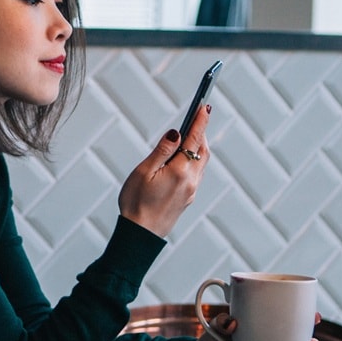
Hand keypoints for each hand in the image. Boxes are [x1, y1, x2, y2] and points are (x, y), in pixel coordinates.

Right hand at [117, 105, 210, 236]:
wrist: (140, 235)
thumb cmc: (136, 204)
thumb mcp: (144, 172)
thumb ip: (162, 150)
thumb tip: (176, 132)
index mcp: (180, 171)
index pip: (194, 139)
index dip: (200, 120)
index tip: (205, 106)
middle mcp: (191, 181)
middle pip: (203, 150)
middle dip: (201, 131)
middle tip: (198, 115)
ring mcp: (191, 191)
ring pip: (201, 162)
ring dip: (199, 145)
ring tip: (191, 133)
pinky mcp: (188, 198)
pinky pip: (196, 173)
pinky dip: (194, 159)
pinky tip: (184, 157)